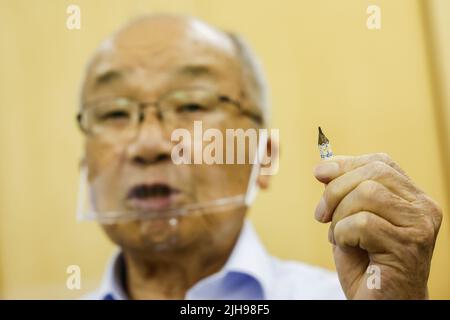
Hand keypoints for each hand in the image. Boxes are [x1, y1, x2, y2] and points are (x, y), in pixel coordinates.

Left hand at [313, 153, 441, 298]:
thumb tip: (324, 167)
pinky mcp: (408, 246)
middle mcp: (423, 208)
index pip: (380, 163)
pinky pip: (362, 223)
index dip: (346, 164)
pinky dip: (344, 234)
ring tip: (340, 236)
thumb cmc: (365, 264)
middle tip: (321, 214)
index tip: (319, 173)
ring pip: (367, 194)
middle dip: (336, 190)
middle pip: (373, 173)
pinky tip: (349, 247)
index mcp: (412, 198)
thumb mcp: (349, 220)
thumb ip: (342, 193)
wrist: (379, 303)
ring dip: (340, 215)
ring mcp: (419, 226)